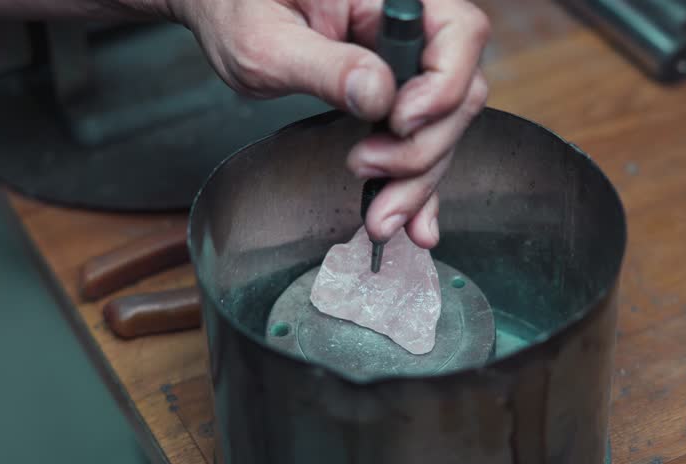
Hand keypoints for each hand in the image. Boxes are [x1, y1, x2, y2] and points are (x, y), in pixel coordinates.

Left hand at [168, 0, 489, 248]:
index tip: (397, 121)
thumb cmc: (240, 9)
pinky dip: (417, 184)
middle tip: (367, 168)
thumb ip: (324, 65)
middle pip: (458, 93)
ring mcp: (407, 65)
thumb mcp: (268, 39)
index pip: (459, 33)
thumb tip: (377, 94)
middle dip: (422, 148)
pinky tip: (412, 221)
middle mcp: (411, 27)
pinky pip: (420, 140)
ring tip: (380, 215)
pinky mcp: (396, 96)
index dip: (442, 86)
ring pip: (443, 127)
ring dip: (417, 179)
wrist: (226, 14)